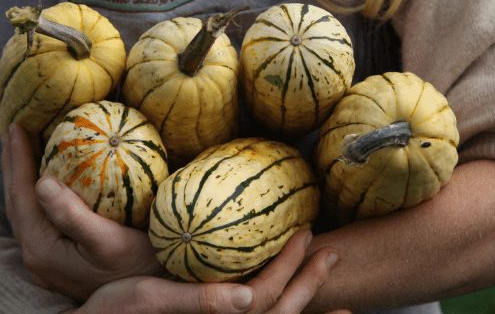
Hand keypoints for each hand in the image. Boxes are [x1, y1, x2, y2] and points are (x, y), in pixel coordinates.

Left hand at [1, 123, 161, 299]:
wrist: (155, 296)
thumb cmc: (141, 266)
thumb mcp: (111, 241)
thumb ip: (74, 216)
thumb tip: (42, 183)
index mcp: (42, 248)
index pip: (21, 196)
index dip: (17, 160)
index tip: (17, 127)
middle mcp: (38, 255)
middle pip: (18, 202)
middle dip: (14, 166)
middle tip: (15, 131)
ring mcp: (49, 259)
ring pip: (28, 211)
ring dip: (25, 180)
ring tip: (27, 151)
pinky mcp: (62, 258)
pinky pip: (43, 218)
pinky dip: (42, 194)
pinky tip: (53, 184)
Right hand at [71, 231, 339, 313]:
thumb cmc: (113, 310)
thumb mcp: (147, 299)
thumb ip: (199, 301)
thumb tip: (250, 297)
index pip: (264, 294)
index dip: (289, 266)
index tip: (305, 233)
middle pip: (280, 311)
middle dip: (309, 282)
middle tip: (330, 251)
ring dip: (306, 302)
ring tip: (335, 288)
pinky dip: (286, 313)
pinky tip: (297, 302)